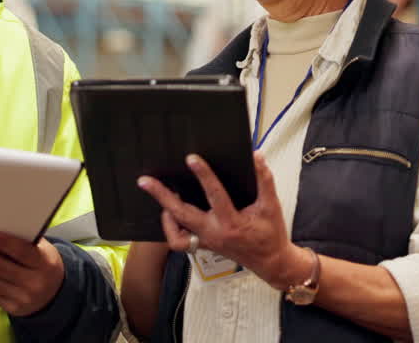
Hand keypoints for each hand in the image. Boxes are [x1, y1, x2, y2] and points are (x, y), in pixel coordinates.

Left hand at [0, 231, 65, 315]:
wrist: (54, 294)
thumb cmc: (42, 263)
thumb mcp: (41, 250)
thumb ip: (22, 241)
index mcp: (44, 263)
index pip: (22, 251)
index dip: (3, 242)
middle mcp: (34, 283)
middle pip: (1, 268)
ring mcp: (21, 298)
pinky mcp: (10, 308)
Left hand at [137, 152, 313, 290]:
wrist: (269, 261)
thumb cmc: (270, 233)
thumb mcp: (271, 205)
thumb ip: (265, 180)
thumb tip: (256, 156)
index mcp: (232, 222)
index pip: (215, 195)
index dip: (203, 175)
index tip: (191, 158)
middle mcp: (214, 233)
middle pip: (181, 215)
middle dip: (162, 196)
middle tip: (146, 181)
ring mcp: (205, 241)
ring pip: (175, 232)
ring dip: (165, 213)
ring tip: (159, 193)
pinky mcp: (202, 245)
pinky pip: (179, 240)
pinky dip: (171, 227)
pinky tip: (170, 211)